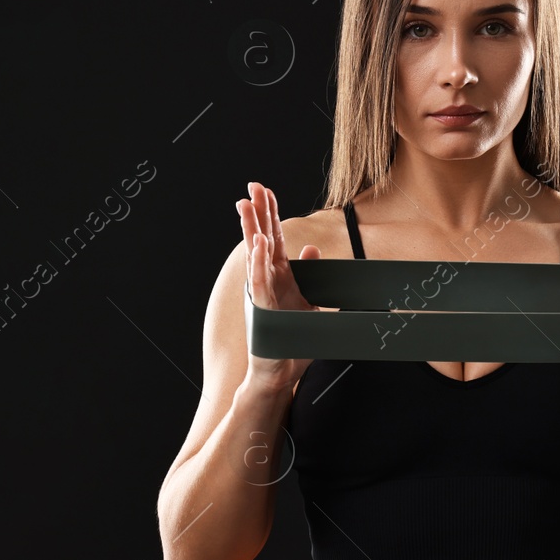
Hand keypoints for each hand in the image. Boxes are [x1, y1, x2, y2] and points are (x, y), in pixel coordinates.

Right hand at [237, 181, 322, 390]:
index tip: (265, 190)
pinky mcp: (261, 310)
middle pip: (262, 239)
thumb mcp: (309, 301)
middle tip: (252, 187)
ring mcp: (262, 294)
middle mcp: (268, 280)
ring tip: (247, 206)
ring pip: (255, 256)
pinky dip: (258, 263)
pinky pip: (259, 282)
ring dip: (252, 230)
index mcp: (281, 276)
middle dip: (258, 212)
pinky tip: (256, 244)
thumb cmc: (292, 340)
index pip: (274, 238)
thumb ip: (310, 274)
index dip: (270, 214)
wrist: (280, 373)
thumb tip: (311, 248)